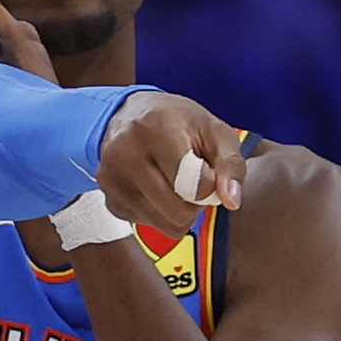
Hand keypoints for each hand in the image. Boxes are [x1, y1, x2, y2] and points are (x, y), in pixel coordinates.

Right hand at [95, 91, 244, 237]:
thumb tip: (231, 202)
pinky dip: (158, 212)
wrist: (129, 115)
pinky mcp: (109, 199)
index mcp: (155, 128)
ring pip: (164, 225)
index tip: (208, 169)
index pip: (195, 184)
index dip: (212, 185)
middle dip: (196, 203)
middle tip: (193, 179)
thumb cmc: (178, 122)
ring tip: (175, 182)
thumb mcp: (215, 130)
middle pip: (179, 211)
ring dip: (179, 211)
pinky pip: (147, 225)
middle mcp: (125, 153)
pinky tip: (155, 187)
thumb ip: (231, 164)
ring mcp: (111, 178)